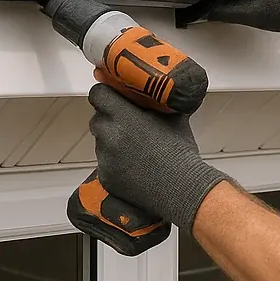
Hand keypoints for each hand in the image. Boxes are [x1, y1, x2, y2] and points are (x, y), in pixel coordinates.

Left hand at [86, 81, 229, 232]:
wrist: (182, 188)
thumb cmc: (180, 154)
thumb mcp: (174, 118)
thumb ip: (160, 102)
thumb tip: (163, 92)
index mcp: (124, 117)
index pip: (98, 95)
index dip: (105, 94)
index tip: (111, 97)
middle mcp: (110, 136)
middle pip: (97, 118)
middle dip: (109, 119)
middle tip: (127, 124)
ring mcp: (105, 159)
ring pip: (100, 142)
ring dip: (111, 141)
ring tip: (135, 149)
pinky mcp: (106, 177)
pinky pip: (104, 164)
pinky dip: (114, 163)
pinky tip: (134, 166)